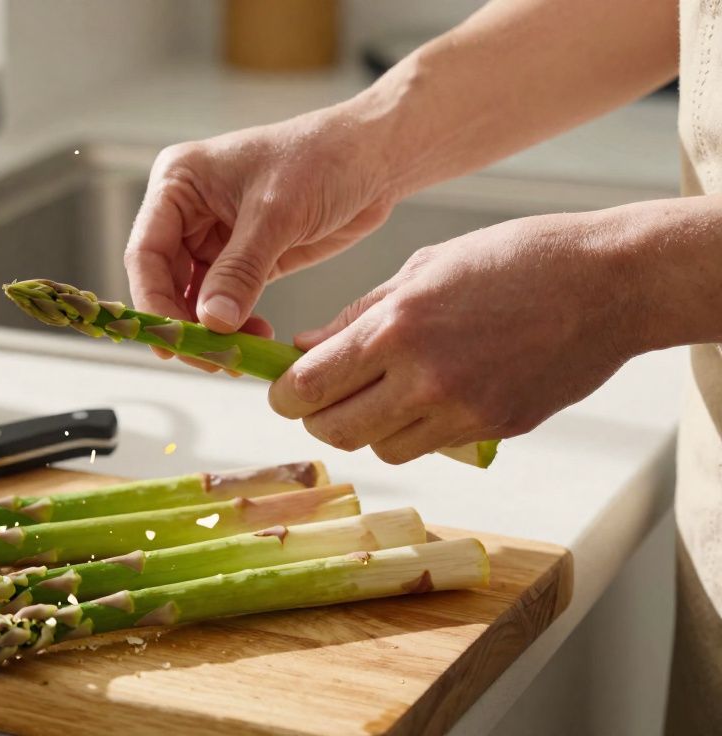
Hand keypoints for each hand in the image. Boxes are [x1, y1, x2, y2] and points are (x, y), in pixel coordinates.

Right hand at [123, 105, 399, 369]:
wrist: (375, 156)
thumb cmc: (324, 158)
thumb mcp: (277, 213)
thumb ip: (240, 270)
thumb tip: (212, 322)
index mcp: (178, 182)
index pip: (146, 252)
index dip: (153, 301)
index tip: (173, 340)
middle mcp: (186, 210)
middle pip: (163, 281)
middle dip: (184, 322)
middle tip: (210, 357)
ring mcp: (213, 236)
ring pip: (192, 297)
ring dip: (211, 328)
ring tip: (237, 351)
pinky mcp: (242, 258)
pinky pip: (224, 301)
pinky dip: (235, 324)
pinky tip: (255, 336)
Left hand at [268, 211, 646, 463]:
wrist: (608, 282)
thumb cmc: (515, 259)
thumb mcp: (424, 268)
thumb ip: (357, 316)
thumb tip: (305, 348)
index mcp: (396, 327)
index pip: (308, 387)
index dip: (285, 395)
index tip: (285, 390)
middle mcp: (423, 377)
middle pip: (336, 432)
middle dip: (318, 419)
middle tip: (323, 398)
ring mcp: (462, 411)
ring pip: (381, 448)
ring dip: (369, 429)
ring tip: (383, 393)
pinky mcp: (495, 429)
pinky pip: (430, 446)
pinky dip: (416, 430)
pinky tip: (432, 395)